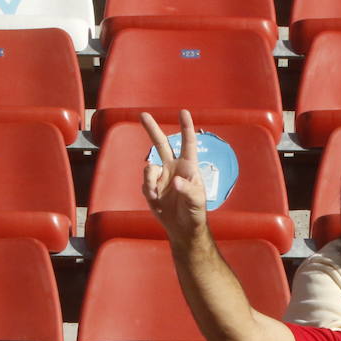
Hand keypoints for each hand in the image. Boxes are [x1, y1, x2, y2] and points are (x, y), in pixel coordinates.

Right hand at [141, 109, 207, 244]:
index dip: (186, 128)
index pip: (188, 144)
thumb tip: (176, 182)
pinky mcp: (152, 187)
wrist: (182, 228)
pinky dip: (149, 190)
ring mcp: (162, 177)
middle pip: (161, 144)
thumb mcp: (197, 202)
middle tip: (143, 114)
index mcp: (188, 167)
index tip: (183, 112)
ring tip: (155, 194)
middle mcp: (173, 168)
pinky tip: (156, 200)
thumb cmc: (195, 213)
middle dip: (152, 129)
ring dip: (150, 180)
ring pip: (149, 168)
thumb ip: (188, 191)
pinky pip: (145, 183)